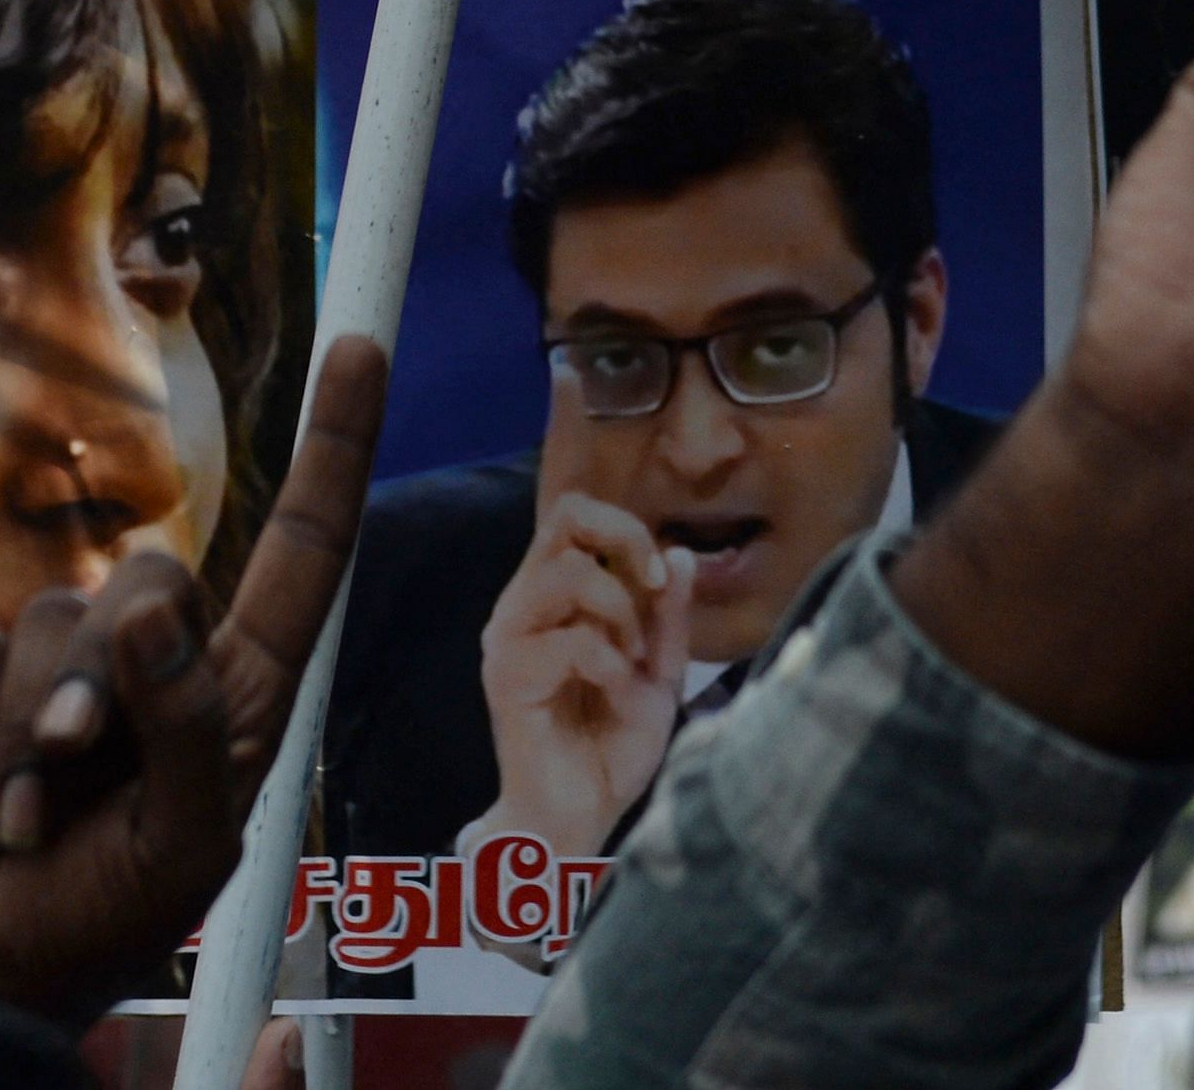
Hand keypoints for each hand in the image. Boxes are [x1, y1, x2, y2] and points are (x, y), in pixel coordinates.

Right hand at [0, 339, 387, 1021]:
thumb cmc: (103, 920)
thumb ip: (185, 722)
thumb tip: (150, 610)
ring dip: (34, 730)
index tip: (359, 352)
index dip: (333, 449)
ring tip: (30, 816)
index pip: (303, 552)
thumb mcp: (184, 839)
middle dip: (112, 664)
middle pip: (154, 572)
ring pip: (56, 611)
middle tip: (82, 759)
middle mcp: (157, 659)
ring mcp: (63, 662)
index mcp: (237, 689)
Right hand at [480, 408, 693, 856]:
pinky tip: (614, 693)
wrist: (578, 819)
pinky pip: (575, 637)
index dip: (563, 434)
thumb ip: (670, 616)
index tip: (568, 373)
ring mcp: (512, 634)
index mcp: (561, 589)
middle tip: (658, 586)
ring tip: (631, 661)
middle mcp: (526, 599)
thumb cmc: (611, 742)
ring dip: (622, 613)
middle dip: (627, 538)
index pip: (561, 498)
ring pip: (572, 572)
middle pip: (570, 516)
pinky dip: (612, 662)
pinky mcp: (508, 673)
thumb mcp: (661, 672)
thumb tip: (685, 556)